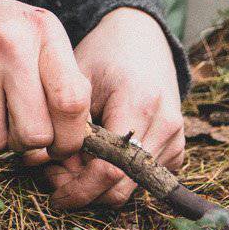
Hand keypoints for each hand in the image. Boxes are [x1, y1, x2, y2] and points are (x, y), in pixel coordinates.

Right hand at [0, 0, 90, 157]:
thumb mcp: (28, 31)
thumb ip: (57, 74)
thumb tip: (76, 133)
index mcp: (41, 30)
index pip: (72, 102)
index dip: (69, 136)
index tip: (58, 142)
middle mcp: (10, 45)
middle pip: (35, 134)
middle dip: (24, 143)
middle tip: (12, 126)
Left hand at [22, 7, 183, 208]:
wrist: (140, 39)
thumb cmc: (101, 56)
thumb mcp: (76, 81)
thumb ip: (65, 126)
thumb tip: (50, 169)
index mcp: (138, 103)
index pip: (110, 169)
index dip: (77, 186)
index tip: (52, 186)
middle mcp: (165, 125)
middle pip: (122, 189)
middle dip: (85, 191)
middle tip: (55, 178)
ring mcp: (176, 139)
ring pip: (133, 189)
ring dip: (99, 187)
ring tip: (71, 166)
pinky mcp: (178, 148)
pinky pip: (144, 180)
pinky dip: (118, 179)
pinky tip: (95, 160)